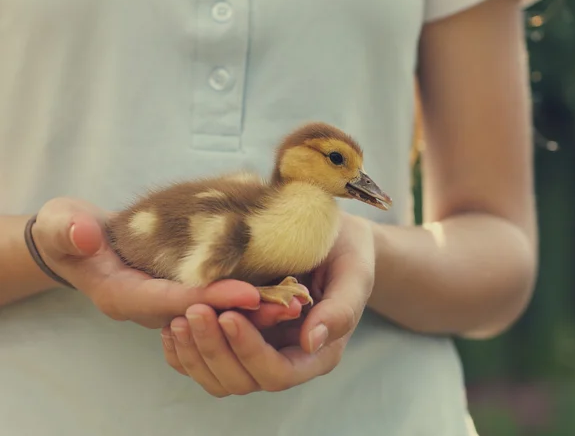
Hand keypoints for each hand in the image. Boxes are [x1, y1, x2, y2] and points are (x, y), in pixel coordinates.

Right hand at [31, 197, 265, 327]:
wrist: (77, 242)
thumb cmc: (67, 232)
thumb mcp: (60, 225)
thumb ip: (69, 230)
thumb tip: (86, 234)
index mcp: (124, 296)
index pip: (172, 301)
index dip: (211, 296)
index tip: (250, 291)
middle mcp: (150, 306)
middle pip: (203, 314)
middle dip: (245, 310)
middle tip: (288, 303)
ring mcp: (166, 302)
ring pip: (215, 311)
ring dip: (254, 308)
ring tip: (294, 298)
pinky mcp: (179, 292)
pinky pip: (216, 301)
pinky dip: (245, 295)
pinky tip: (277, 285)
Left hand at [161, 212, 375, 395]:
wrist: (333, 241)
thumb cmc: (348, 254)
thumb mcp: (355, 273)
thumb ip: (341, 309)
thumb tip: (311, 342)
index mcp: (314, 352)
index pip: (278, 372)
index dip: (250, 350)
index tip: (229, 314)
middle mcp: (283, 357)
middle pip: (242, 380)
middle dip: (214, 350)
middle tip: (195, 312)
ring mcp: (258, 349)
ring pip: (218, 377)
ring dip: (194, 353)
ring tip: (177, 319)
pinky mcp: (238, 337)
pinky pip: (204, 361)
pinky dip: (184, 351)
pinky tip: (172, 324)